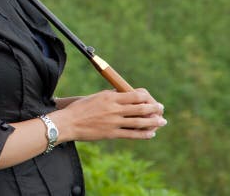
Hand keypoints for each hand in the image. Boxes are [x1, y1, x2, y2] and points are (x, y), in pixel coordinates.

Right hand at [50, 88, 166, 142]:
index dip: (146, 97)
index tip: (150, 99)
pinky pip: (133, 134)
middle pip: (141, 108)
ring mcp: (114, 122)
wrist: (68, 123)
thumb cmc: (79, 109)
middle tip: (161, 108)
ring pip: (140, 122)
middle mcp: (114, 109)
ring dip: (154, 122)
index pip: (134, 95)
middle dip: (154, 108)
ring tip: (162, 121)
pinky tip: (150, 133)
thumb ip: (110, 97)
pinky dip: (144, 134)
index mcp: (110, 97)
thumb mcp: (95, 97)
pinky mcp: (112, 134)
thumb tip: (122, 95)